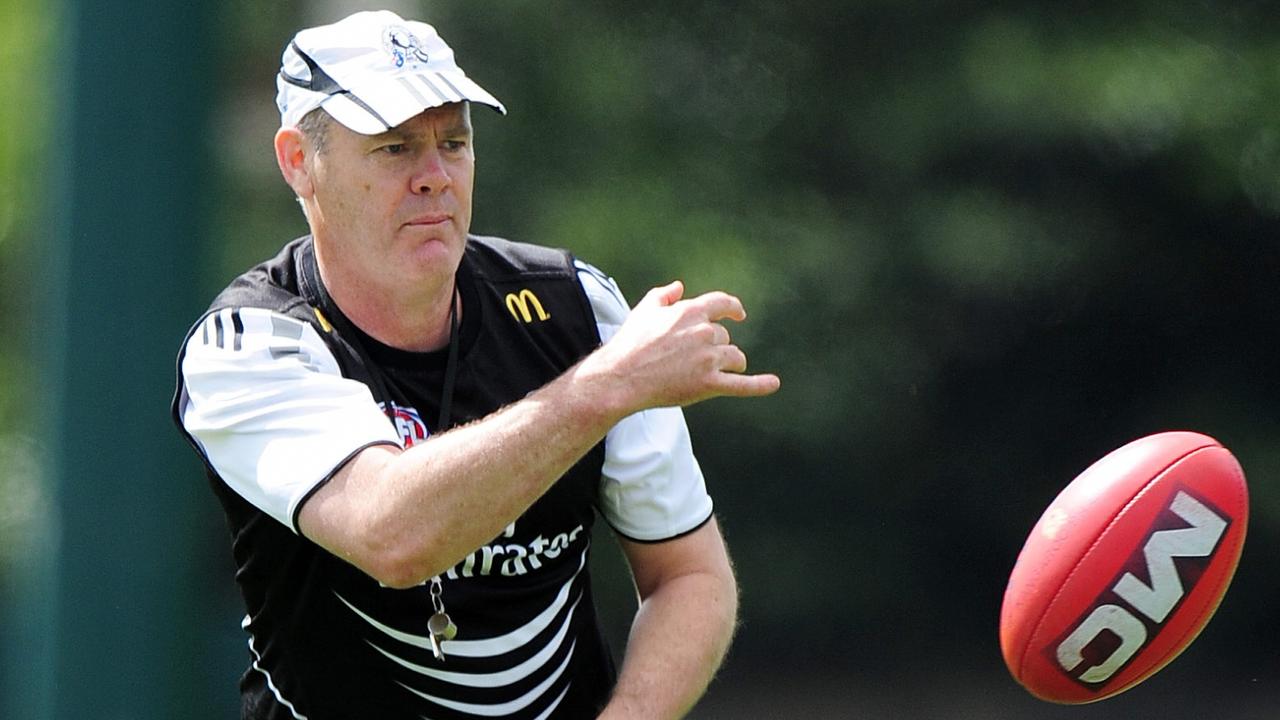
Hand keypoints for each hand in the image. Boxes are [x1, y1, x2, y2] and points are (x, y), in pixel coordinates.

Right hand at [583, 280, 780, 415]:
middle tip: (693, 357)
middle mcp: (704, 332)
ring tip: (714, 371)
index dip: (733, 307)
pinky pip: (742, 385)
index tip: (739, 313)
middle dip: (715, 345)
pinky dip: (760, 385)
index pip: (722, 304)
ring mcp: (709, 359)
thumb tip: (679, 287)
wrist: (621, 377)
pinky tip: (772, 384)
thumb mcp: (643, 311)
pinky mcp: (709, 384)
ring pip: (734, 357)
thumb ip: (663, 295)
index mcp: (690, 311)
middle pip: (724, 336)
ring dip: (729, 362)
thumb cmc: (630, 345)